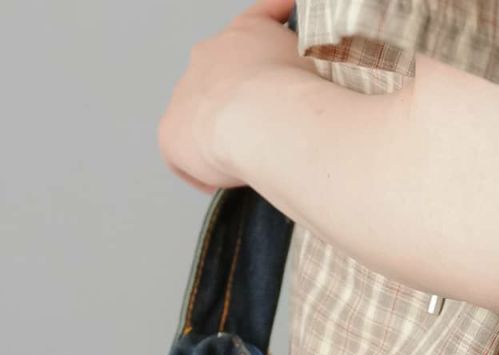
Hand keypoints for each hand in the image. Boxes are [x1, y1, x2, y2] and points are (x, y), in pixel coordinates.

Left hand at [158, 1, 316, 192]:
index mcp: (242, 34)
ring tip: (247, 157)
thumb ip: (313, 65)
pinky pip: (182, 155)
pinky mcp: (171, 132)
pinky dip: (201, 169)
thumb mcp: (319, 62)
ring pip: (199, 115)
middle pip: (219, 79)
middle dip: (238, 101)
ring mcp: (184, 94)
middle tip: (265, 128)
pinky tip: (225, 179)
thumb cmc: (298, 92)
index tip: (277, 50)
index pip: (251, 32)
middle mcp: (207, 57)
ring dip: (219, 134)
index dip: (264, 42)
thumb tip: (326, 82)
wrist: (267, 117)